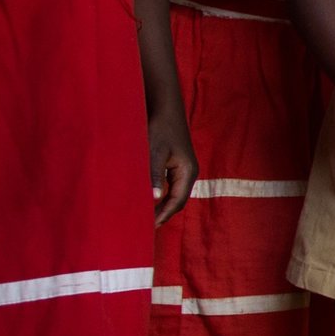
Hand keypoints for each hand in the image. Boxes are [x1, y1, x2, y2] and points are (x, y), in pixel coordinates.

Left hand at [147, 104, 198, 226]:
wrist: (165, 109)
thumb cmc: (160, 128)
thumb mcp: (155, 152)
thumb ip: (155, 175)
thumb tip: (154, 198)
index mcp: (187, 172)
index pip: (177, 201)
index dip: (164, 215)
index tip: (150, 226)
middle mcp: (188, 172)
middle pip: (178, 200)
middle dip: (163, 213)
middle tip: (146, 226)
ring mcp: (183, 168)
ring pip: (174, 194)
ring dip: (161, 205)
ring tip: (146, 215)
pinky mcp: (176, 164)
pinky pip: (170, 185)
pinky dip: (160, 195)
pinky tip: (148, 198)